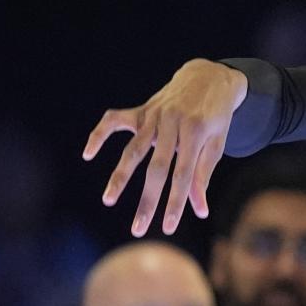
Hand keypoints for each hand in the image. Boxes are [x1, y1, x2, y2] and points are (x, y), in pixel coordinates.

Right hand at [82, 59, 246, 236]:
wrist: (210, 76)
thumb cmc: (217, 115)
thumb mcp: (217, 142)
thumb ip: (204, 174)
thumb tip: (200, 211)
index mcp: (196, 132)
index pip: (183, 174)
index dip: (176, 202)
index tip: (168, 227)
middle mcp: (173, 123)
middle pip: (157, 167)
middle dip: (147, 200)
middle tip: (138, 229)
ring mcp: (155, 115)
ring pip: (133, 149)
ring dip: (120, 176)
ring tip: (108, 200)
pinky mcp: (142, 109)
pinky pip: (115, 120)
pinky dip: (100, 135)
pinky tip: (88, 153)